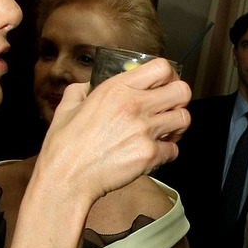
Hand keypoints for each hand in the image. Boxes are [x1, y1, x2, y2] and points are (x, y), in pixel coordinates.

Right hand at [36, 57, 190, 203]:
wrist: (65, 180)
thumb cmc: (63, 148)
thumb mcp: (66, 108)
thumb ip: (80, 91)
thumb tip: (87, 87)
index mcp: (115, 88)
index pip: (162, 67)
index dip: (170, 75)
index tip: (166, 84)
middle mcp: (133, 105)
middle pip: (183, 91)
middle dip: (179, 100)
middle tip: (170, 108)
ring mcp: (144, 130)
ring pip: (184, 119)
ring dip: (177, 126)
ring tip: (165, 131)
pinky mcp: (149, 155)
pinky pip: (174, 150)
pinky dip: (167, 153)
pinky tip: (154, 153)